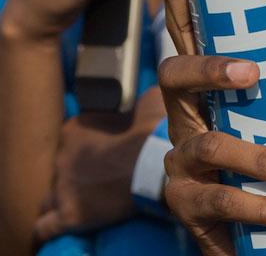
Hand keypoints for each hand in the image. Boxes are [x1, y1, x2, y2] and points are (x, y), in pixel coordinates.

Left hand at [32, 88, 165, 240]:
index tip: (104, 147)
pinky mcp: (70, 215)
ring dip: (62, 197)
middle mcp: (61, 157)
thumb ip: (135, 102)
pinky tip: (58, 224)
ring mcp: (63, 188)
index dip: (87, 144)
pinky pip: (45, 227)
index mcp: (74, 129)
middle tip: (100, 173)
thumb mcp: (145, 102)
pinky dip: (49, 226)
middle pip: (60, 168)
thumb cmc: (152, 128)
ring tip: (82, 198)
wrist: (156, 159)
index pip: (69, 138)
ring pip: (49, 197)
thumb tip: (141, 102)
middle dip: (76, 171)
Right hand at [153, 0, 265, 255]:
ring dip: (261, 159)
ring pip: (210, 147)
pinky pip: (219, 202)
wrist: (256, 231)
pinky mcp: (186, 205)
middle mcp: (184, 114)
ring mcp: (180, 160)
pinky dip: (263, 208)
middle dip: (211, 68)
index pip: (186, 32)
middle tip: (253, 73)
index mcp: (205, 84)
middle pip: (175, 75)